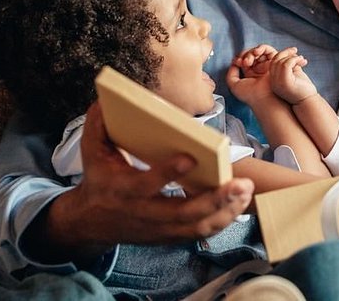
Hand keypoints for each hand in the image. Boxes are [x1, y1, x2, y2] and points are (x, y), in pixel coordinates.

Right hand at [40, 103, 253, 264]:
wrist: (92, 223)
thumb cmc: (99, 180)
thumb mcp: (92, 151)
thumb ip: (97, 125)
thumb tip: (104, 101)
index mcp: (123, 190)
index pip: (146, 185)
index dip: (168, 173)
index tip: (191, 158)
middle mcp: (143, 213)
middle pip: (183, 213)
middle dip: (215, 199)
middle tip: (242, 183)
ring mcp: (158, 229)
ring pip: (196, 227)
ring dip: (226, 211)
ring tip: (246, 191)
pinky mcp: (169, 236)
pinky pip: (199, 233)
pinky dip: (222, 220)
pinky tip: (239, 204)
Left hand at [226, 44, 279, 104]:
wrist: (263, 98)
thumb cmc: (250, 95)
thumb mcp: (233, 85)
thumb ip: (231, 73)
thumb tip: (234, 63)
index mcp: (250, 74)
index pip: (243, 60)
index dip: (239, 58)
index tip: (237, 62)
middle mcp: (259, 69)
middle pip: (250, 54)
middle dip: (245, 55)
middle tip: (243, 62)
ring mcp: (266, 65)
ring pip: (258, 51)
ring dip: (251, 52)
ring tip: (249, 60)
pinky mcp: (274, 62)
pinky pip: (268, 50)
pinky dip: (261, 48)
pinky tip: (257, 53)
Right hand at [268, 48, 314, 103]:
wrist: (308, 102)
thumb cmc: (302, 89)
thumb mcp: (294, 74)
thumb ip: (289, 65)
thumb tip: (289, 52)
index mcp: (273, 80)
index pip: (272, 62)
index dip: (282, 55)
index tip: (293, 53)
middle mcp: (273, 82)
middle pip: (275, 60)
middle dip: (286, 53)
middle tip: (297, 52)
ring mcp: (277, 83)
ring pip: (280, 62)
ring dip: (292, 57)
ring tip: (301, 59)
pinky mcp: (285, 82)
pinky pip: (286, 64)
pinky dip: (295, 60)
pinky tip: (303, 62)